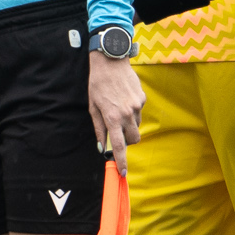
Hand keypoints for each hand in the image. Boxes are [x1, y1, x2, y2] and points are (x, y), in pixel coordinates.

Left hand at [88, 51, 143, 166]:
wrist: (111, 62)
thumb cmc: (98, 85)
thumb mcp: (93, 107)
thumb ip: (99, 128)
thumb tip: (101, 146)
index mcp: (112, 118)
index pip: (118, 145)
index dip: (121, 160)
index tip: (123, 172)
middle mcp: (126, 114)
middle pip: (133, 139)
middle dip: (128, 141)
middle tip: (119, 135)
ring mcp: (136, 106)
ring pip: (137, 126)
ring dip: (130, 125)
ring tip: (119, 110)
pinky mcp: (142, 98)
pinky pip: (139, 112)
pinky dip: (132, 111)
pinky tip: (124, 99)